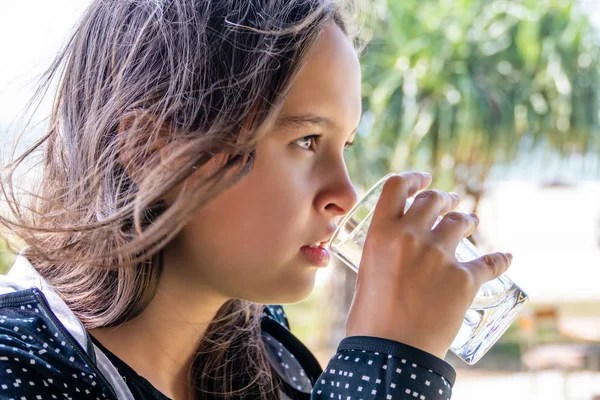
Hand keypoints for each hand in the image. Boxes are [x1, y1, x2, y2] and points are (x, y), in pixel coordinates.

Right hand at [345, 172, 512, 358]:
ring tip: (470, 224)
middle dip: (445, 198)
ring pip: (461, 222)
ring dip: (467, 220)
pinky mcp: (463, 279)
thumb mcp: (367, 272)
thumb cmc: (371, 317)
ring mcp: (439, 256)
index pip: (398, 186)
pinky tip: (505, 258)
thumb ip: (385, 251)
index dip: (414, 178)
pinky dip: (499, 259)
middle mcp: (411, 236)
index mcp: (382, 233)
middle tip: (451, 202)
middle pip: (434, 199)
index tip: (425, 178)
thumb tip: (398, 247)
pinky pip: (489, 261)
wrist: (392, 352)